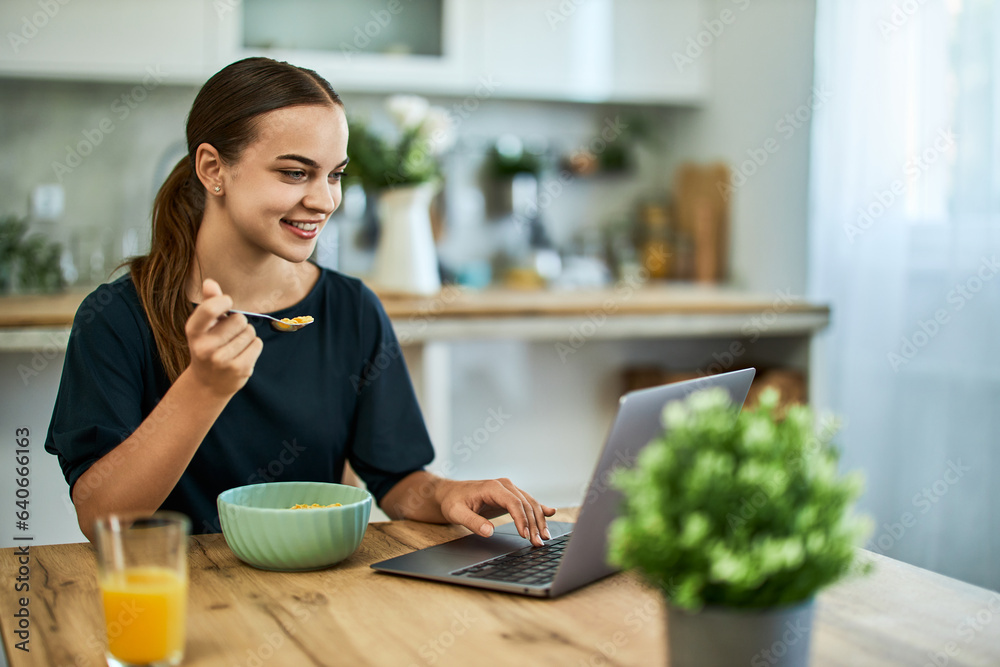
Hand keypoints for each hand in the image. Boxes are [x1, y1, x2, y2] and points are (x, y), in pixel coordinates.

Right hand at [185, 278, 262, 395]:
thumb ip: (209, 303)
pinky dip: (253, 346)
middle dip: (239, 323)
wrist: (208, 383)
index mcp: (193, 331)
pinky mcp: (238, 369)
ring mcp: (221, 360)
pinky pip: (257, 344)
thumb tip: (210, 282)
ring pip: (250, 332)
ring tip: (235, 346)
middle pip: (238, 319)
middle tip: (230, 334)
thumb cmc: (208, 345)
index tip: (227, 303)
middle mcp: (205, 347)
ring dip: (247, 336)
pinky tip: (242, 354)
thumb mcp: (204, 326)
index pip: (210, 308)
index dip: (224, 301)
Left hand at [434, 478, 555, 546]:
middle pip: (525, 504)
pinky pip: (527, 502)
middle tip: (538, 543)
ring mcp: (509, 489)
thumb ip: (473, 522)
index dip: (521, 519)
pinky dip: (539, 510)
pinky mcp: (511, 496)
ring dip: (539, 520)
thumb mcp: (457, 513)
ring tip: (544, 537)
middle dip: (534, 524)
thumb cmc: (453, 502)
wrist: (450, 493)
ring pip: (530, 504)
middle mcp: (504, 485)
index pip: (514, 502)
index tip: (525, 535)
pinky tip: (550, 513)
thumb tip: (490, 532)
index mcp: (492, 487)